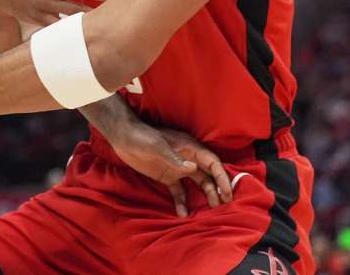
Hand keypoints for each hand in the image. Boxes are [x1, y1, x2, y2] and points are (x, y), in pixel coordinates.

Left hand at [109, 124, 232, 216]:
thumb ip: (174, 158)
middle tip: (223, 204)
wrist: (123, 137)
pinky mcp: (166, 176)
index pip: (212, 162)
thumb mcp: (157, 146)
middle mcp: (187, 159)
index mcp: (189, 148)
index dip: (221, 176)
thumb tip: (193, 168)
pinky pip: (178, 191)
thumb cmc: (142, 137)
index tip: (227, 192)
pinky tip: (182, 213)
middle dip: (217, 189)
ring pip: (197, 183)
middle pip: (208, 175)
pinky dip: (182, 201)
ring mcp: (177, 168)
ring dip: (204, 196)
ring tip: (210, 211)